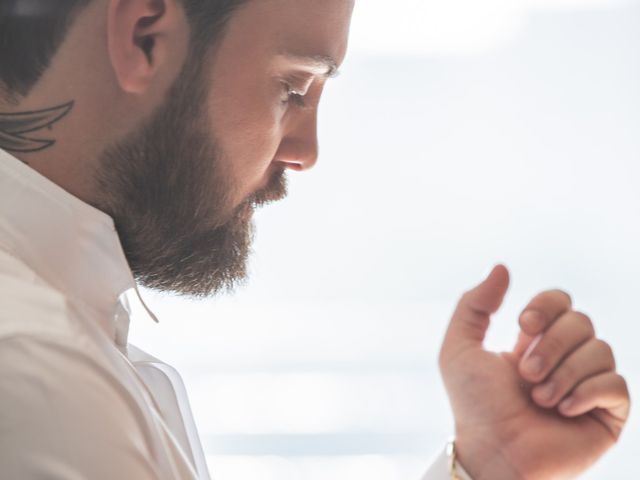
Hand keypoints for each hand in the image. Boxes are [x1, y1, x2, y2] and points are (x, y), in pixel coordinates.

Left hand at [439, 265, 629, 479]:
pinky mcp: (607, 413)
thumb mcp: (459, 348)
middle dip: (551, 345)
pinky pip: (616, 384)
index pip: (560, 300)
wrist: (492, 452)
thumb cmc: (473, 405)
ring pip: (601, 350)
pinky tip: (563, 411)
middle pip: (582, 320)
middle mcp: (565, 358)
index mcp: (535, 341)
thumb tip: (502, 267)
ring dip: (563, 373)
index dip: (547, 305)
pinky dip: (586, 393)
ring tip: (539, 399)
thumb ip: (474, 305)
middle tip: (525, 374)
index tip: (524, 324)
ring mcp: (588, 384)